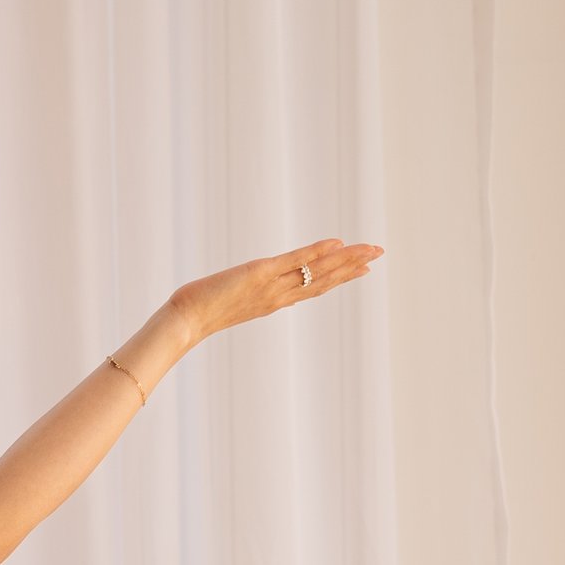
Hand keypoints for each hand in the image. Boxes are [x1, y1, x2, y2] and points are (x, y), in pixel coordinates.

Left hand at [171, 238, 381, 345]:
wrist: (185, 321)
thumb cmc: (199, 313)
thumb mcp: (230, 303)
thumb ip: (246, 296)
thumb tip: (250, 288)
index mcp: (275, 302)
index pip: (315, 288)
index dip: (340, 278)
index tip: (363, 270)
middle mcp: (279, 296)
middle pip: (324, 280)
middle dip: (353, 266)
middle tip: (379, 254)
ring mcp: (272, 286)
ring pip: (317, 272)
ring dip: (346, 259)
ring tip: (370, 249)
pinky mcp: (260, 274)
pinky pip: (295, 262)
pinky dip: (316, 252)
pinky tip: (337, 242)